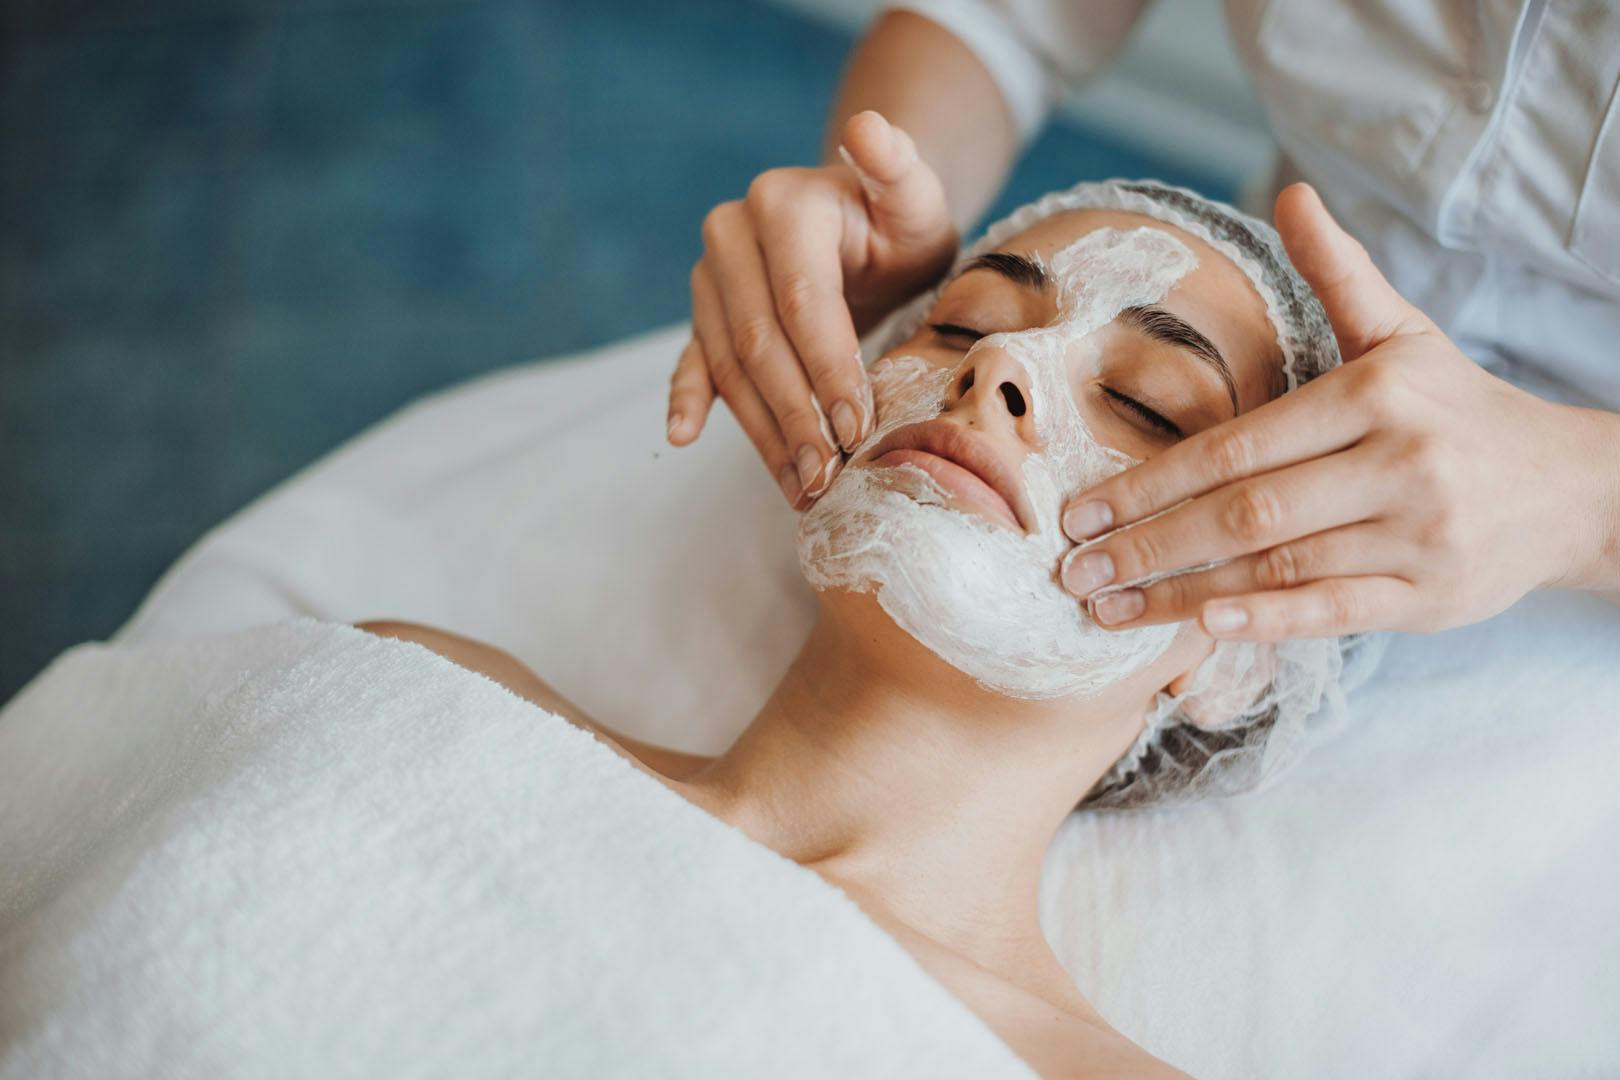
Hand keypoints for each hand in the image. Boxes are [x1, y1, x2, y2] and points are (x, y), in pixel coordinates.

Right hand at [667, 110, 956, 506]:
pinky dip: (688, 400)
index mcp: (779, 204)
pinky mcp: (703, 315)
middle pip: (759, 342)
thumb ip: (898, 168)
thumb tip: (869, 127)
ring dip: (763, 432)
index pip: (802, 302)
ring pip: (731, 366)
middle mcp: (730, 236)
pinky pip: (693, 361)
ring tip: (800, 486)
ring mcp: (710, 279)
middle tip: (828, 475)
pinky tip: (683, 437)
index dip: (829, 368)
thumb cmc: (897, 221)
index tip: (859, 428)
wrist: (864, 227)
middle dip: (796, 416)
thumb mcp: (914, 196)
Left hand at [1057, 183, 1615, 640]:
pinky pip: (1333, 612)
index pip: (1237, 446)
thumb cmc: (1458, 409)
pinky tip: (1201, 627)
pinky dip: (1265, 621)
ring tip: (1105, 607)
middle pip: (1246, 511)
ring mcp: (1416, 536)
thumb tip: (1293, 193)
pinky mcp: (1431, 598)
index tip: (1079, 509)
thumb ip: (1340, 274)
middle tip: (1071, 568)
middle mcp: (1397, 464)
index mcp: (1374, 395)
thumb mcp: (1404, 334)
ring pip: (1278, 568)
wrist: (1569, 488)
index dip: (1151, 482)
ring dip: (1182, 593)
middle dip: (1148, 544)